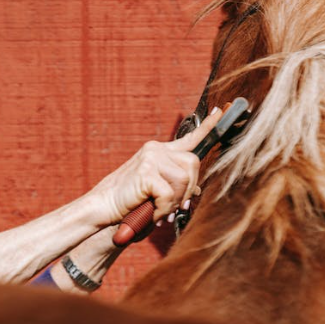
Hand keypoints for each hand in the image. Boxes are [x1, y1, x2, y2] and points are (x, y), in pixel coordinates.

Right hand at [88, 106, 224, 224]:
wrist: (104, 208)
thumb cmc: (130, 202)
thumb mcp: (158, 192)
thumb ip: (177, 187)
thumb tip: (196, 190)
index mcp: (159, 152)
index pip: (189, 138)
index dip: (207, 126)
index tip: (220, 110)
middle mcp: (156, 149)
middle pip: (193, 164)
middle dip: (188, 189)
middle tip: (174, 207)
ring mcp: (151, 157)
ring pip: (185, 180)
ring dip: (175, 201)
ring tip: (159, 210)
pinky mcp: (147, 171)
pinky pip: (170, 193)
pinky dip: (164, 208)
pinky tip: (153, 213)